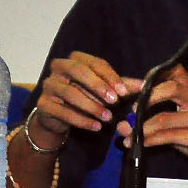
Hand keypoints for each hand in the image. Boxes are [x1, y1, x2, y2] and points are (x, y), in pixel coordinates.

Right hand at [28, 51, 142, 146]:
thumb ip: (121, 87)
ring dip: (91, 105)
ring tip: (107, 118)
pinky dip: (80, 120)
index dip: (109, 76)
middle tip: (114, 101)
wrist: (57, 117)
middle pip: (77, 71)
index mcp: (74, 60)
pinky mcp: (43, 104)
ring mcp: (48, 85)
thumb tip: (144, 86)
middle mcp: (58, 68)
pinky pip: (61, 111)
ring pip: (69, 92)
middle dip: (97, 85)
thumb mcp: (103, 91)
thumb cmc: (83, 98)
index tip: (124, 92)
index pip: (93, 63)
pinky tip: (95, 127)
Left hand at [116, 66, 187, 180]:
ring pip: (166, 118)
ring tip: (128, 134)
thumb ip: (162, 120)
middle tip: (130, 109)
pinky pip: (173, 136)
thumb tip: (129, 123)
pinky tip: (142, 144)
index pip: (175, 73)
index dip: (151, 75)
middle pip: (171, 88)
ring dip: (142, 128)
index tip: (130, 85)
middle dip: (146, 97)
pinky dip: (153, 140)